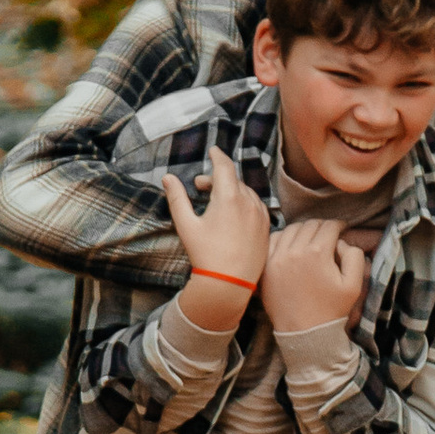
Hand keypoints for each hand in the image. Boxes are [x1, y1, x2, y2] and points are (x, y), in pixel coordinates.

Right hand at [163, 153, 268, 327]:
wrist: (229, 284)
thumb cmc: (205, 255)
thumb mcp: (186, 225)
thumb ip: (177, 198)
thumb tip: (167, 178)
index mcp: (229, 197)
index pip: (225, 166)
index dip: (217, 155)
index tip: (213, 150)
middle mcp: (249, 202)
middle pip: (233, 180)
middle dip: (216, 179)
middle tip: (199, 186)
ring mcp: (261, 215)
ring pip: (246, 193)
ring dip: (230, 191)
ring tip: (215, 203)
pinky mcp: (267, 228)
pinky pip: (255, 206)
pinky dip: (243, 203)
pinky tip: (232, 216)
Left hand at [262, 218, 373, 334]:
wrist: (304, 333)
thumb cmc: (331, 310)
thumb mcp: (354, 285)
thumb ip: (354, 256)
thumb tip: (341, 241)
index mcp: (318, 253)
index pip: (329, 226)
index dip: (339, 225)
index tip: (342, 229)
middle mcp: (295, 251)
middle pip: (310, 225)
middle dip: (322, 227)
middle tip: (328, 234)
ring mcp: (277, 258)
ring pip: (291, 229)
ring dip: (303, 230)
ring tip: (311, 239)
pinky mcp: (266, 267)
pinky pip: (273, 240)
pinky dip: (284, 238)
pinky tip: (292, 245)